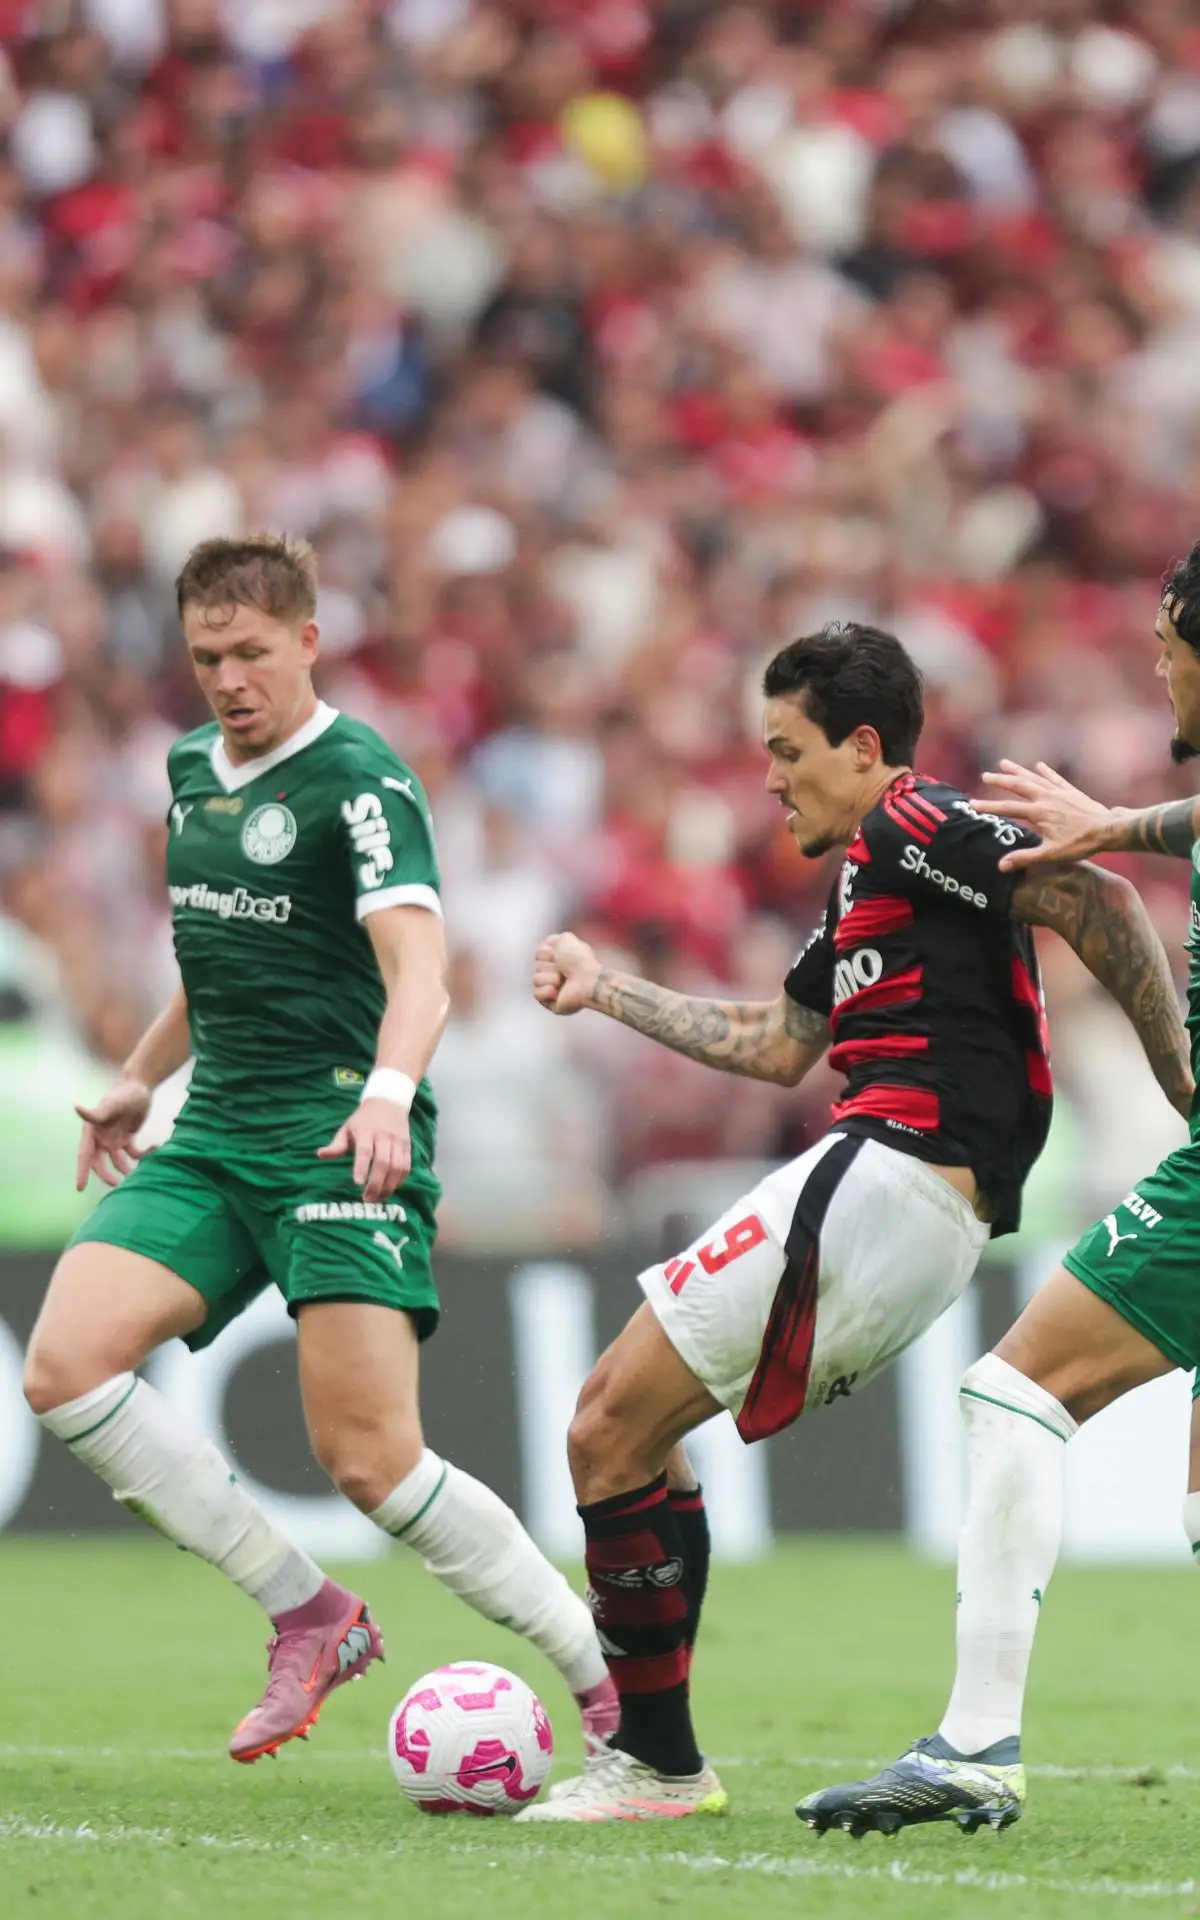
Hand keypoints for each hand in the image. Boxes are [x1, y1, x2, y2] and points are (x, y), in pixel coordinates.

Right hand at [75, 1077, 151, 1190]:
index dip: (82, 1172)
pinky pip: (133, 1154)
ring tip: (141, 1173)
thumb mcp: (112, 1103)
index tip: (80, 1188)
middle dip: (109, 1176)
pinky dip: (143, 1155)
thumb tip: (77, 1108)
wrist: (140, 1085)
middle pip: (101, 1164)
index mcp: (92, 1132)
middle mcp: (101, 1138)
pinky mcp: (127, 1138)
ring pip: (118, 1162)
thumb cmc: (123, 1093)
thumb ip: (97, 1112)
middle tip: (121, 1186)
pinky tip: (155, 1147)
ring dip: (127, 1170)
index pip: (85, 1155)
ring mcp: (114, 1139)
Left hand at [318, 1098, 411, 1201]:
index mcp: (367, 1132)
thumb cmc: (363, 1120)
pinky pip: (406, 1167)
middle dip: (376, 1183)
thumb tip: (320, 1155)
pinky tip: (390, 1189)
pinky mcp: (407, 1147)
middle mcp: (384, 1137)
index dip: (362, 1167)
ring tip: (378, 1198)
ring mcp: (398, 1142)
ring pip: (397, 1167)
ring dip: (389, 1186)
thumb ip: (336, 1145)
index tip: (357, 1183)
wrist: (388, 1102)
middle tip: (367, 1199)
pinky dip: (400, 1181)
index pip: (365, 1151)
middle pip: (383, 1163)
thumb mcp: (347, 1128)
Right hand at [533, 931, 601, 1014]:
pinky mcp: (551, 1003)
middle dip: (548, 966)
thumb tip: (548, 945)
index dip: (546, 953)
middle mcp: (555, 974)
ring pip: (535, 979)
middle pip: (536, 966)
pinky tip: (557, 990)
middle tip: (563, 969)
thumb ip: (553, 939)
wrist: (587, 980)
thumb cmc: (579, 960)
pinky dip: (546, 990)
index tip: (558, 954)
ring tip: (562, 980)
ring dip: (549, 977)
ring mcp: (553, 990)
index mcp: (559, 960)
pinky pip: (536, 994)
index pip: (538, 954)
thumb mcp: (566, 939)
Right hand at [975, 761, 1114, 871]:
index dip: (989, 807)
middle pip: (1019, 786)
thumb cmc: (1081, 844)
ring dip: (1018, 770)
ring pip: (1034, 778)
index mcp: (1039, 813)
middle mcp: (1046, 798)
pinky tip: (1038, 765)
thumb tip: (1001, 866)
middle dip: (1000, 780)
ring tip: (1004, 763)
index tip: (973, 804)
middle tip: (985, 776)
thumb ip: (1025, 858)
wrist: (1109, 830)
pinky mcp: (1071, 791)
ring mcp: (1059, 792)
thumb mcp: (1051, 855)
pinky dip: (1045, 771)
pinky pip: (1055, 778)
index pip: (1008, 809)